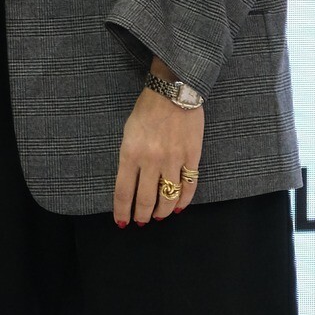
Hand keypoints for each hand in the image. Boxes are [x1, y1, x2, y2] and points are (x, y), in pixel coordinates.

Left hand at [112, 58, 203, 225]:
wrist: (173, 91)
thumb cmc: (146, 110)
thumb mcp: (128, 133)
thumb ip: (129, 158)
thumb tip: (130, 183)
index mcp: (130, 153)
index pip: (124, 192)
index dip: (122, 211)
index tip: (122, 221)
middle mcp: (151, 161)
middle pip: (146, 199)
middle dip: (142, 215)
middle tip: (141, 222)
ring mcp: (173, 160)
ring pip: (168, 197)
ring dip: (162, 212)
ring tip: (158, 217)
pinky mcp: (192, 157)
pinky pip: (189, 186)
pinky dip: (184, 201)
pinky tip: (178, 207)